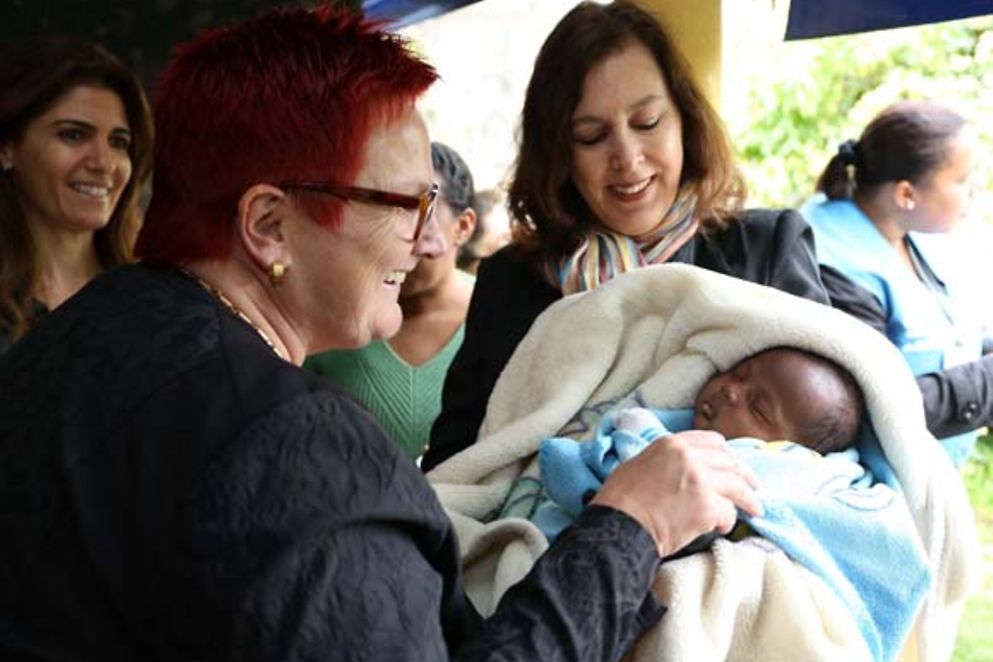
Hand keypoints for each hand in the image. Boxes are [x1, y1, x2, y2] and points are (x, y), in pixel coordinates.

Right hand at [590, 430, 761, 557]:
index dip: (727, 455)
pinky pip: (728, 512)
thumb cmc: (621, 500)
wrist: (618, 525)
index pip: (712, 441)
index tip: (734, 466)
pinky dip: (727, 522)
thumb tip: (680, 469)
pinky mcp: (706, 506)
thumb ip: (666, 460)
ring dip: (747, 500)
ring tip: (754, 510)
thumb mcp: (640, 464)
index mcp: (672, 444)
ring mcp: (700, 480)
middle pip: (730, 462)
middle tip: (754, 489)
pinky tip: (720, 528)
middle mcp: (689, 457)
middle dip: (745, 477)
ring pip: (736, 486)